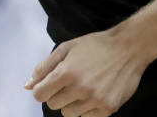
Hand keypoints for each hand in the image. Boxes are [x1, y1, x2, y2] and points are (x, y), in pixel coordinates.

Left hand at [26, 27, 149, 116]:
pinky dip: (87, 108)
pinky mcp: (107, 108)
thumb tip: (27, 86)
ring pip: (69, 114)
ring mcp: (95, 100)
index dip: (42, 89)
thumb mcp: (67, 48)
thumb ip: (45, 67)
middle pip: (53, 105)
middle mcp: (80, 88)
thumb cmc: (96, 46)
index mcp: (67, 72)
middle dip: (57, 95)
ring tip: (84, 88)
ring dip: (72, 103)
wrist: (129, 48)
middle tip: (71, 83)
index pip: (39, 94)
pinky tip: (95, 93)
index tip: (50, 84)